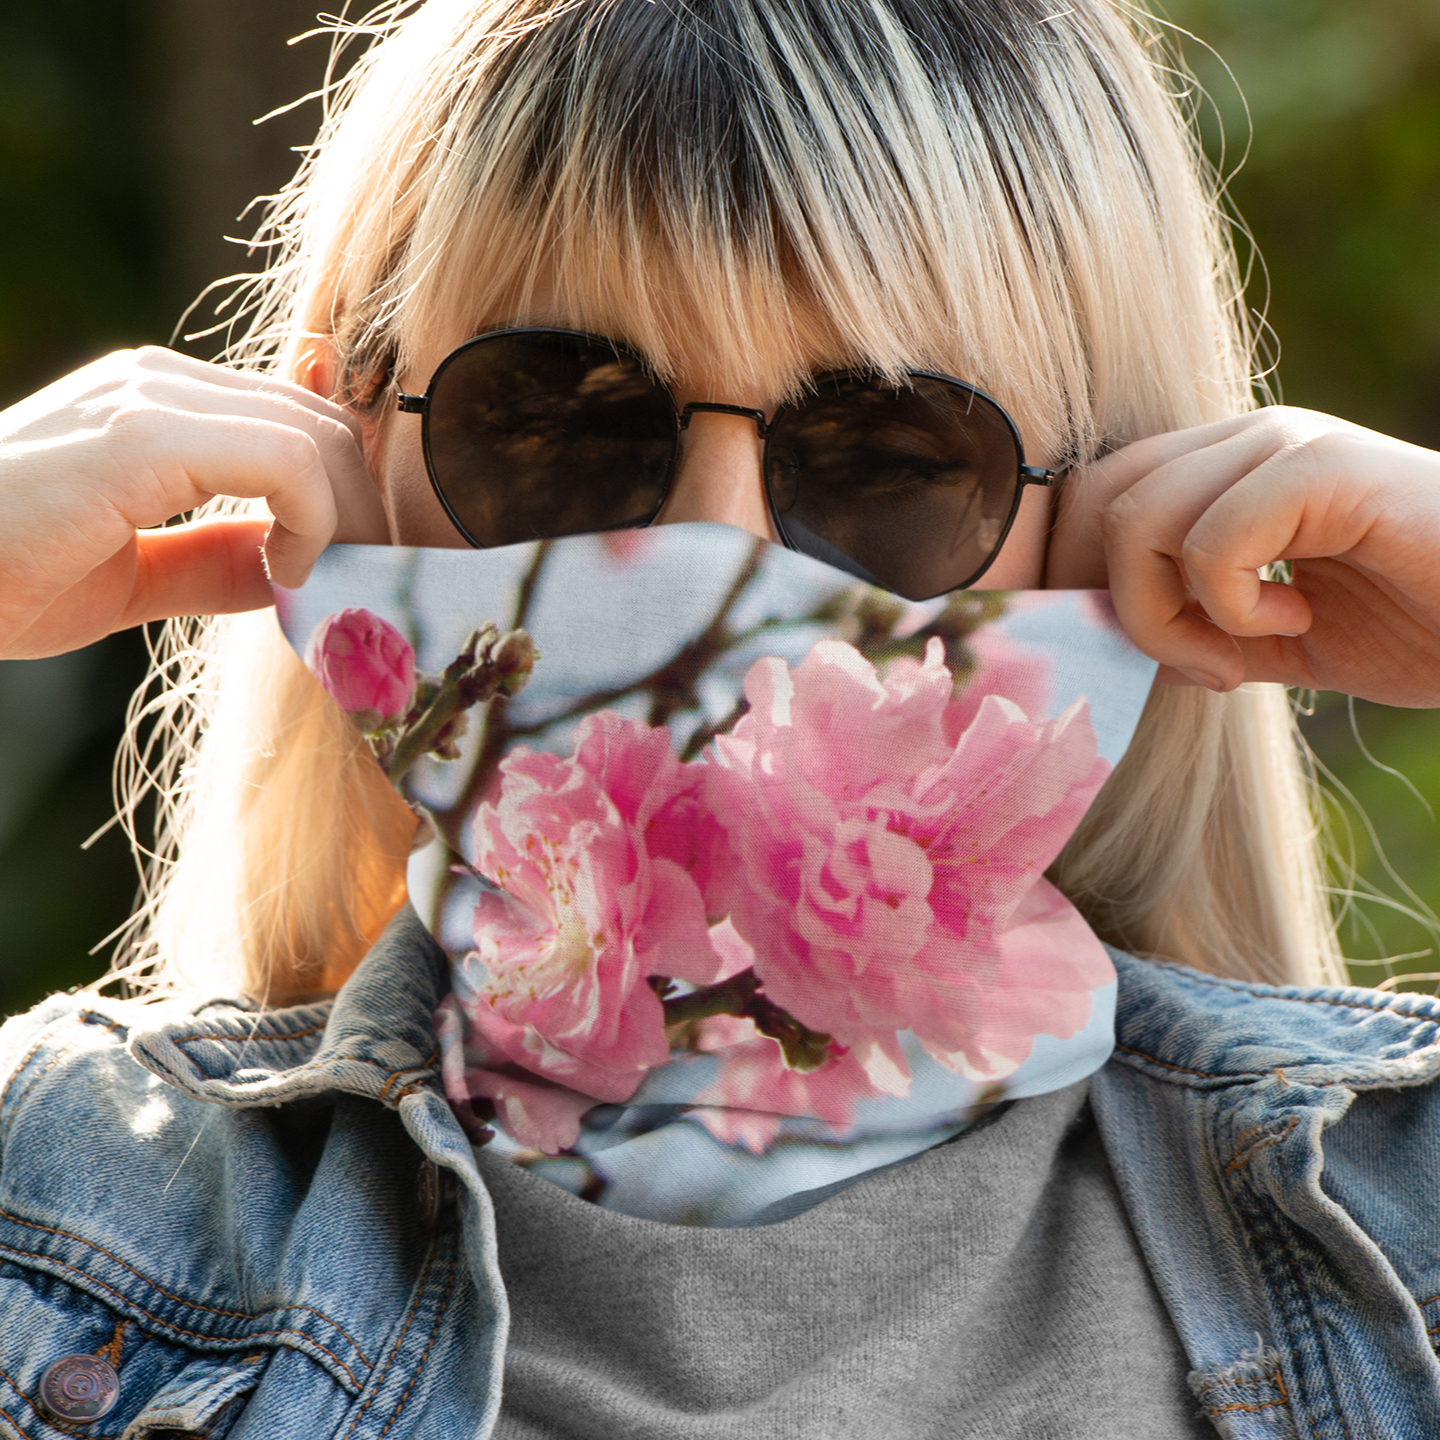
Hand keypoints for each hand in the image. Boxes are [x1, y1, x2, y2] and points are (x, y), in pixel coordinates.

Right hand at [0, 346, 388, 658]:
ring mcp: (149, 396)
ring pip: (316, 438)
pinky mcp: (140, 431)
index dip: (347, 500)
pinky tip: (286, 571)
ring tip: (327, 588)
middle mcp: (161, 383)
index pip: (301, 426)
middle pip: (324, 427)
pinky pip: (283, 461)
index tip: (357, 571)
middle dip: (364, 511)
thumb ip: (218, 561)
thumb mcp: (136, 577)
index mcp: (161, 407)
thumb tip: (301, 569)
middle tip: (368, 585)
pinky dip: (311, 521)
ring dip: (348, 523)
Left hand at [1047, 407, 1439, 706]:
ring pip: (1140, 521)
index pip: (1101, 497)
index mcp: (1226, 469)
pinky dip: (1234, 607)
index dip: (1088, 576)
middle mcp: (1245, 439)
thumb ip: (1195, 630)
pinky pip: (1212, 541)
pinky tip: (1298, 616)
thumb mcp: (1276, 638)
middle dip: (1122, 605)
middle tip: (1199, 661)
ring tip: (1245, 649)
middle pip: (1103, 504)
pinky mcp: (1323, 466)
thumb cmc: (1418, 623)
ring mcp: (1283, 442)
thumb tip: (1100, 640)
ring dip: (1171, 615)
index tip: (1144, 647)